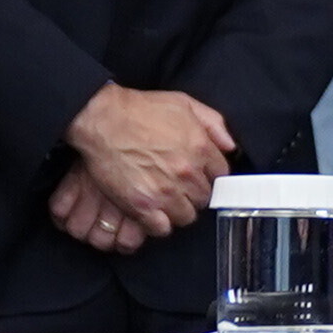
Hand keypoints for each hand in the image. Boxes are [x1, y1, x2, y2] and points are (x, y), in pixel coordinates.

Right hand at [63, 83, 236, 245]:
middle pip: (204, 198)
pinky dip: (159, 223)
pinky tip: (152, 212)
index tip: (197, 174)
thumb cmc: (140, 109)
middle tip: (177, 186)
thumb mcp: (184, 103)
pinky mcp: (143, 206)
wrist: (102, 119)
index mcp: (200, 147)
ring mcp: (165, 191)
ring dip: (177, 209)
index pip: (220, 175)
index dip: (208, 174)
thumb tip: (230, 146)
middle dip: (193, 192)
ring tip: (164, 198)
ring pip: (186, 216)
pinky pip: (162, 228)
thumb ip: (213, 123)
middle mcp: (187, 172)